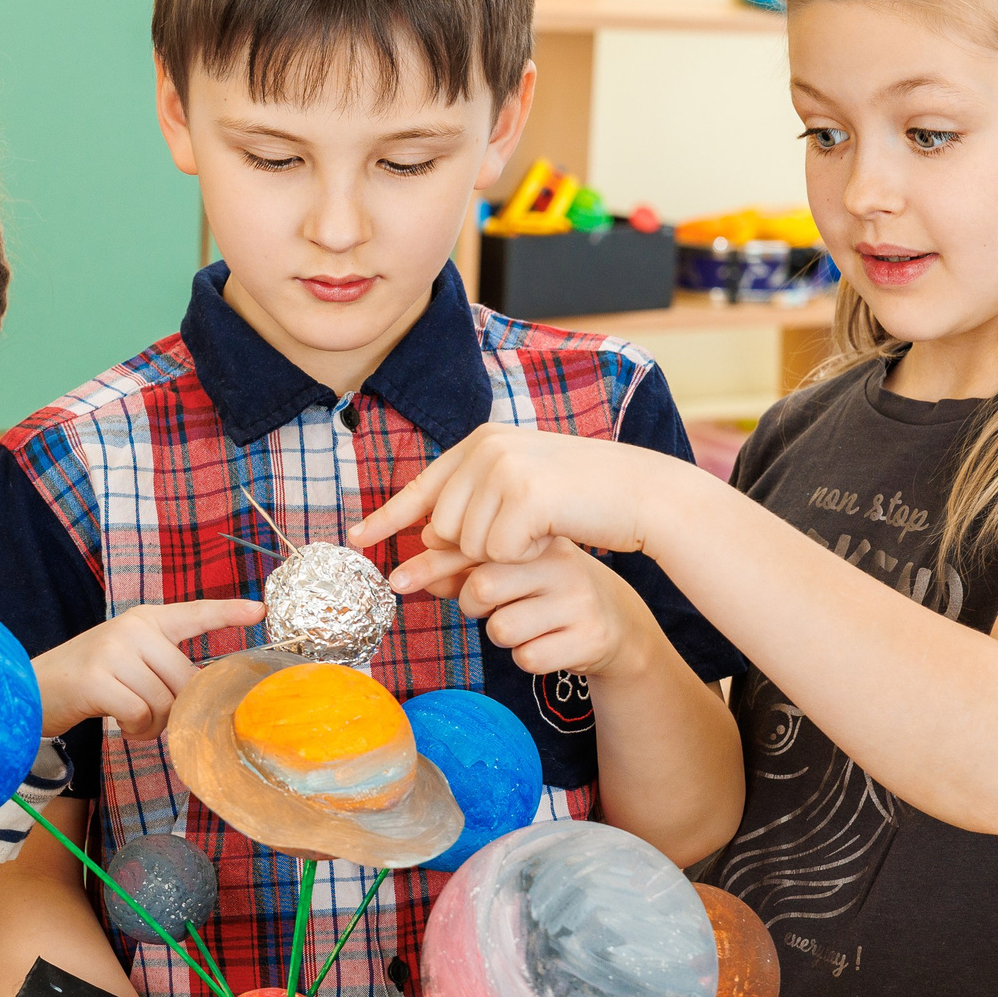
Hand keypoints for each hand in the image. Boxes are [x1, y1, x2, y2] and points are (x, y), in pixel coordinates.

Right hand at [33, 599, 261, 738]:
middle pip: (186, 678)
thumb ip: (161, 666)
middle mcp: (133, 629)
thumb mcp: (127, 658)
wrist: (31, 689)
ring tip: (132, 719)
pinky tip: (122, 725)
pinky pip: (141, 715)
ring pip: (165, 701)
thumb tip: (200, 695)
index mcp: (146, 620)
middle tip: (151, 715)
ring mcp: (114, 651)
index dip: (228, 613)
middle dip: (176, 708)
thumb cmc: (88, 680)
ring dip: (154, 723)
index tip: (260, 612)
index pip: (194, 613)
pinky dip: (136, 730)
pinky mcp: (99, 679)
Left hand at [349, 424, 671, 565]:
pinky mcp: (527, 498)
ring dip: (503, 555)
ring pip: (470, 547)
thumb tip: (426, 539)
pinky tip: (553, 533)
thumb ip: (474, 504)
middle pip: (444, 529)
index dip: (388, 517)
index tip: (356, 540)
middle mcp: (487, 448)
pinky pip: (499, 555)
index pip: (423, 486)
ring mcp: (506, 470)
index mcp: (482, 440)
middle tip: (521, 535)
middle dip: (474, 550)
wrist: (641, 492)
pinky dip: (524, 556)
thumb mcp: (522, 489)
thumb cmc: (582, 496)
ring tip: (541, 529)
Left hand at [394, 537, 664, 681]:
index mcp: (537, 538)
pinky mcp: (588, 637)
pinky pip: (528, 657)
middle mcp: (560, 564)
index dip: (428, 565)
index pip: (471, 547)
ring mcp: (578, 600)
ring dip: (500, 634)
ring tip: (523, 623)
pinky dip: (526, 657)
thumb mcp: (510, 572)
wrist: (616, 624)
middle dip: (471, 605)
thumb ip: (462, 569)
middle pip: (482, 588)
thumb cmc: (547, 592)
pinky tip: (545, 642)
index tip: (397, 579)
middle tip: (486, 606)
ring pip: (502, 629)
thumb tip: (413, 572)